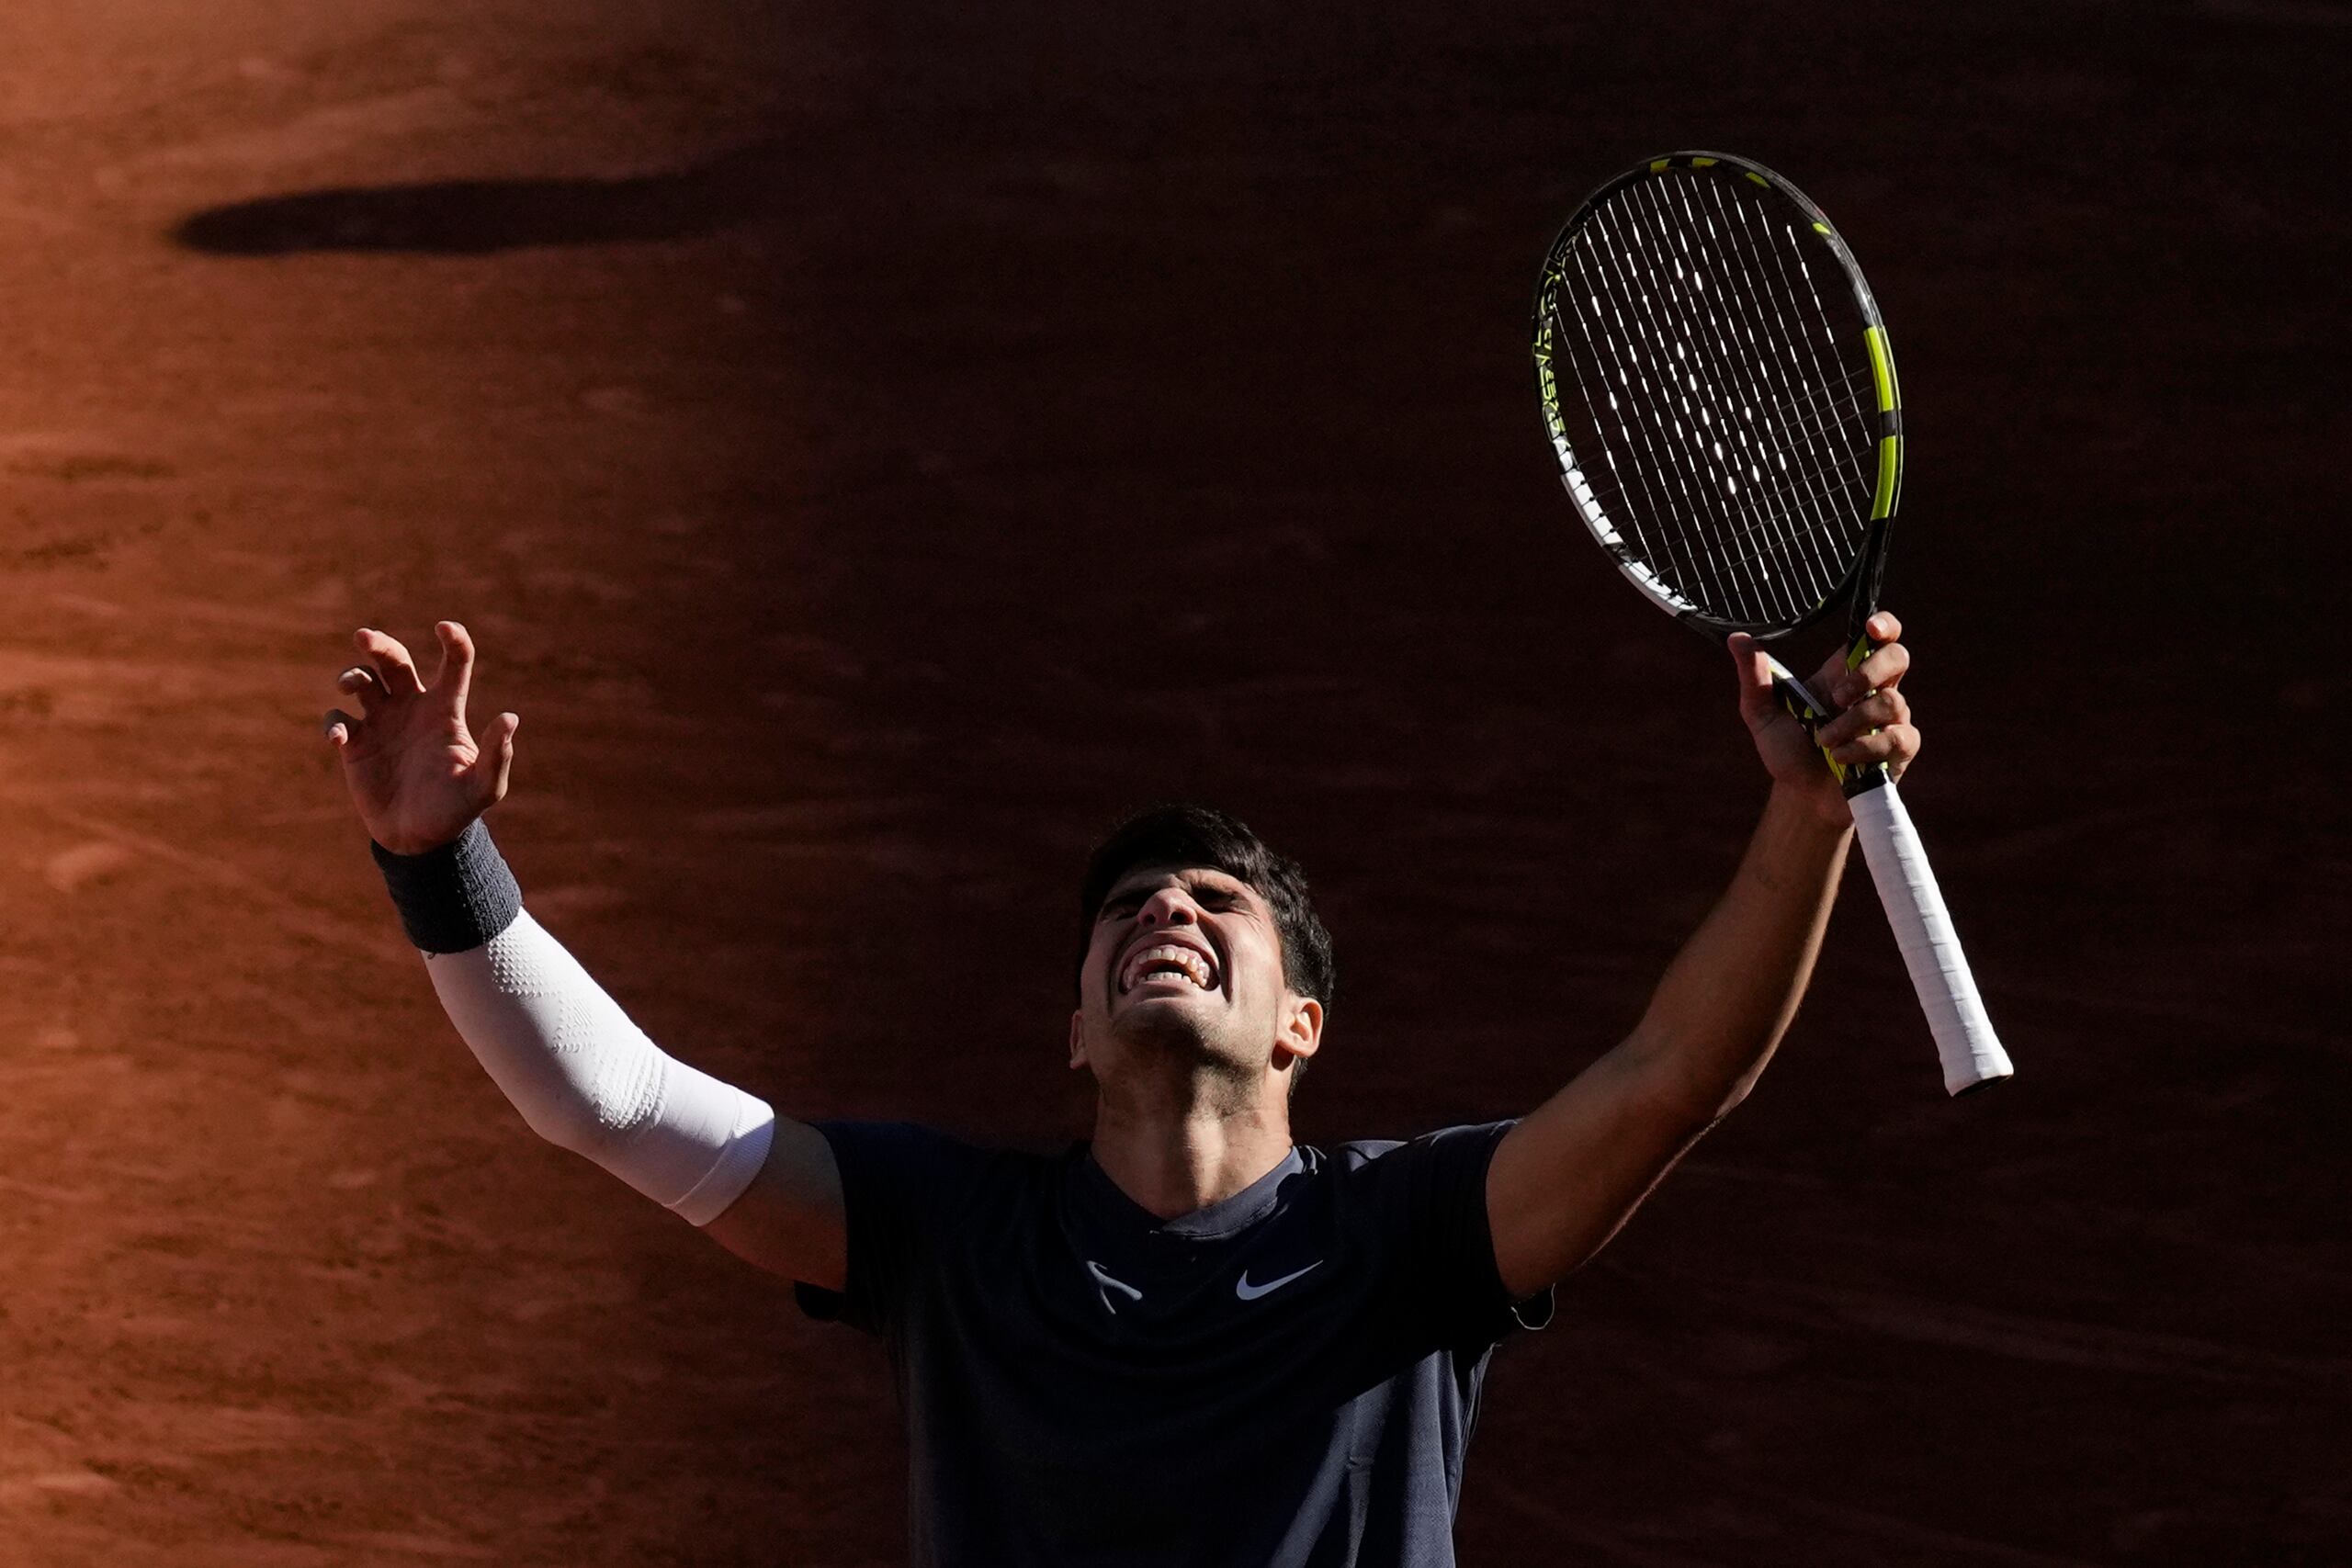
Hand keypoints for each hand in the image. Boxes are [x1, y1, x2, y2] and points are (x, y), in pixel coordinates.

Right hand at [323, 622, 517, 853]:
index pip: (454, 664)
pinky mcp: (355, 744)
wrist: (420, 839)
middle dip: (379, 644)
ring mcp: (381, 723)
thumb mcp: (483, 787)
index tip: (444, 627)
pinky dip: (333, 723)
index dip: (453, 641)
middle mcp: (411, 708)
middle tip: (364, 636)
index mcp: (445, 710)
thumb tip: (511, 718)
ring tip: (349, 686)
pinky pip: (337, 719)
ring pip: (361, 681)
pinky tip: (339, 739)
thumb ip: (496, 755)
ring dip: (351, 676)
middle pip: (394, 661)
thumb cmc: (456, 810)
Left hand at [1728, 611, 1918, 829]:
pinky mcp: (1901, 747)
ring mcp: (1891, 718)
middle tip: (1838, 697)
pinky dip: (1863, 749)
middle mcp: (1873, 690)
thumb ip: (1753, 677)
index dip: (1883, 624)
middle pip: (1898, 657)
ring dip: (1852, 723)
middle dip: (1869, 673)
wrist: (1801, 797)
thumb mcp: (1762, 714)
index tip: (1870, 628)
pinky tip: (1841, 759)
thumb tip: (1736, 639)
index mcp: (1843, 673)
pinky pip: (1896, 738)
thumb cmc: (1788, 751)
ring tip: (1825, 742)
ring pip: (1891, 702)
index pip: (1877, 635)